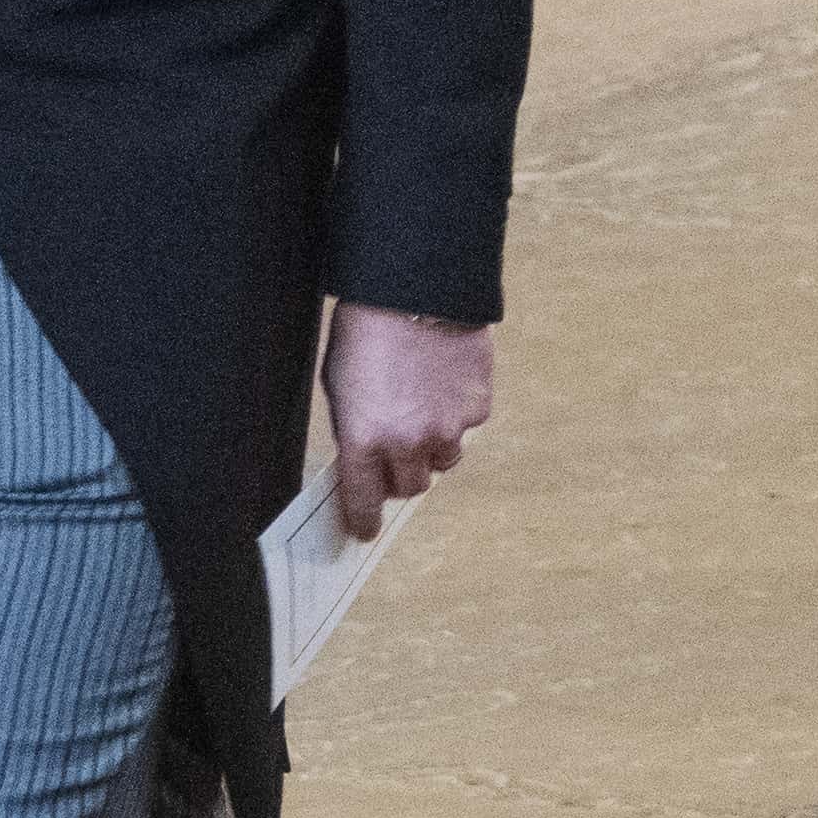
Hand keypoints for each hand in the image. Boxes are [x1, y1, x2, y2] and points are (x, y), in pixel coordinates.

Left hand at [322, 303, 492, 540]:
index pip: (364, 500)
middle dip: (400, 476)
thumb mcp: (340, 384)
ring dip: (431, 448)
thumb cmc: (365, 331)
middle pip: (409, 487)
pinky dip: (455, 415)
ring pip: (442, 462)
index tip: (364, 529)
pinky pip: (466, 428)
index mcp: (363, 437)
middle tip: (394, 453)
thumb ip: (353, 429)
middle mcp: (407, 441)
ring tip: (421, 409)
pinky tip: (442, 383)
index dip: (364, 519)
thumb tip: (361, 462)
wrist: (415, 288)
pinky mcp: (477, 408)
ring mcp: (447, 428)